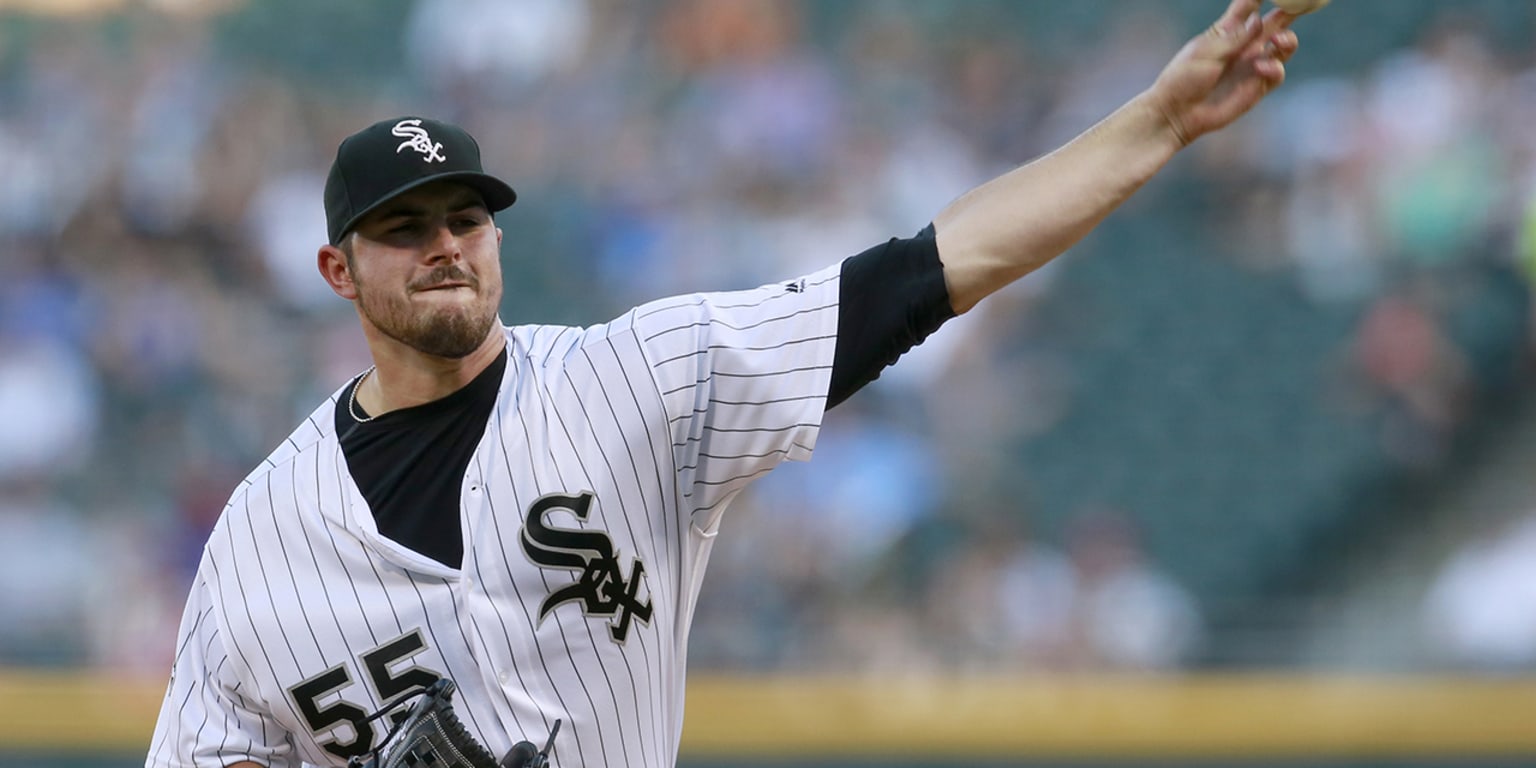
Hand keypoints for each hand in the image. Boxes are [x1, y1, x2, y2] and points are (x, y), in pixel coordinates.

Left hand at [1146, 0, 1298, 145]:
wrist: (1177, 113)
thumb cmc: (1184, 79)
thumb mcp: (1206, 52)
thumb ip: (1235, 37)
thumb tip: (1259, 19)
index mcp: (1228, 30)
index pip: (1250, 6)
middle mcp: (1245, 45)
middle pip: (1275, 22)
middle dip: (1289, 11)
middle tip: (1301, 4)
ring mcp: (1253, 65)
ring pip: (1283, 46)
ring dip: (1287, 39)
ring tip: (1279, 40)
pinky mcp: (1257, 86)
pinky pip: (1277, 73)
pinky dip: (1275, 68)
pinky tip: (1261, 67)